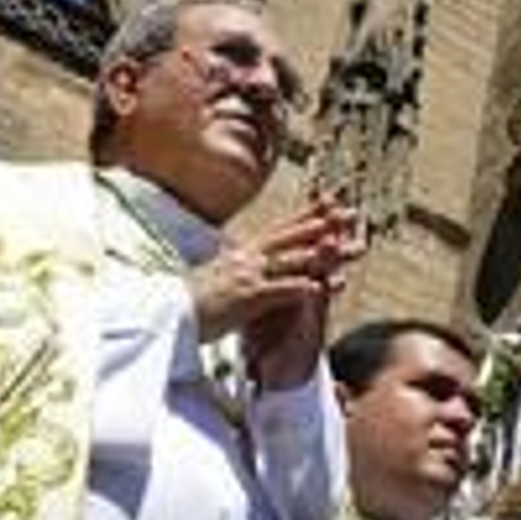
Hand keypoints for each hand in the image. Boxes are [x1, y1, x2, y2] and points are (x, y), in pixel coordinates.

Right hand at [186, 197, 363, 388]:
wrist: (167, 316)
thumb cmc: (191, 300)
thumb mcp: (219, 273)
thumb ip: (238, 263)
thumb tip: (244, 252)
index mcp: (243, 252)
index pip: (282, 228)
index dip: (308, 215)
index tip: (333, 203)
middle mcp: (248, 257)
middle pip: (293, 236)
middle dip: (325, 224)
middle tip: (353, 214)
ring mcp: (248, 276)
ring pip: (292, 260)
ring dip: (324, 254)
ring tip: (349, 247)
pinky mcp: (246, 298)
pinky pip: (279, 291)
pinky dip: (302, 287)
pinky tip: (322, 287)